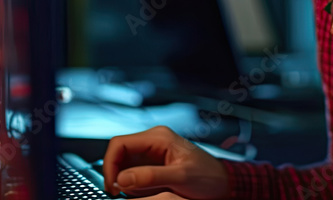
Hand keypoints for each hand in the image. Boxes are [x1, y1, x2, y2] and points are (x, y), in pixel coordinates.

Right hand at [103, 125, 230, 198]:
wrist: (222, 182)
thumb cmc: (208, 176)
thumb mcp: (181, 177)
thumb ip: (151, 176)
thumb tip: (122, 179)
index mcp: (158, 137)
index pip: (119, 143)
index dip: (110, 164)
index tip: (112, 185)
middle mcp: (153, 141)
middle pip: (119, 152)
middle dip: (115, 173)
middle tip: (117, 193)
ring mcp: (152, 152)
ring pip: (124, 163)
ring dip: (122, 179)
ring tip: (132, 193)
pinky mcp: (153, 164)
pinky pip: (133, 171)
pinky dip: (131, 183)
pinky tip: (140, 192)